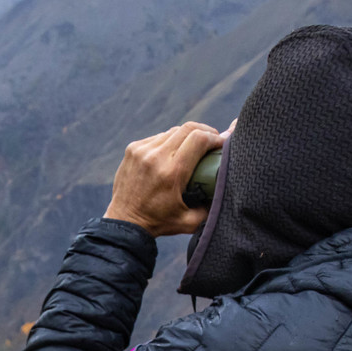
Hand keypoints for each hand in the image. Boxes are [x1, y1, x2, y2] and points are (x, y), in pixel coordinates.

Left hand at [103, 120, 227, 237]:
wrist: (124, 222)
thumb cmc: (159, 222)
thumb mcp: (189, 221)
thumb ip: (211, 207)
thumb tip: (227, 187)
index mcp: (172, 172)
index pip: (199, 138)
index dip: (215, 137)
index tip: (222, 143)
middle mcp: (156, 157)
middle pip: (188, 128)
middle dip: (205, 131)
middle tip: (213, 140)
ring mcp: (142, 150)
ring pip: (173, 131)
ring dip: (187, 136)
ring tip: (195, 146)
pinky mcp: (132, 149)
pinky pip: (158, 137)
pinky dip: (170, 141)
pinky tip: (174, 151)